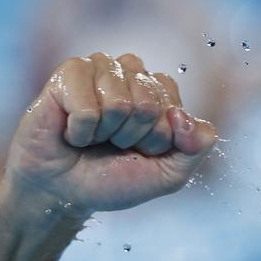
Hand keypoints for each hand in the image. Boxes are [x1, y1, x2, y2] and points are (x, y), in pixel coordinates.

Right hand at [4, 53, 217, 213]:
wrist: (64, 192)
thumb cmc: (113, 178)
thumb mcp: (169, 174)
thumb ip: (196, 147)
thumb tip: (185, 117)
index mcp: (157, 90)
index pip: (174, 107)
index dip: (159, 139)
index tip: (140, 149)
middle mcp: (130, 73)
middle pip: (150, 105)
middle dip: (132, 137)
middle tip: (111, 144)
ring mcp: (100, 68)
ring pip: (120, 104)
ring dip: (105, 134)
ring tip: (91, 137)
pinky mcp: (69, 73)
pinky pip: (88, 109)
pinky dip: (80, 133)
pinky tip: (71, 132)